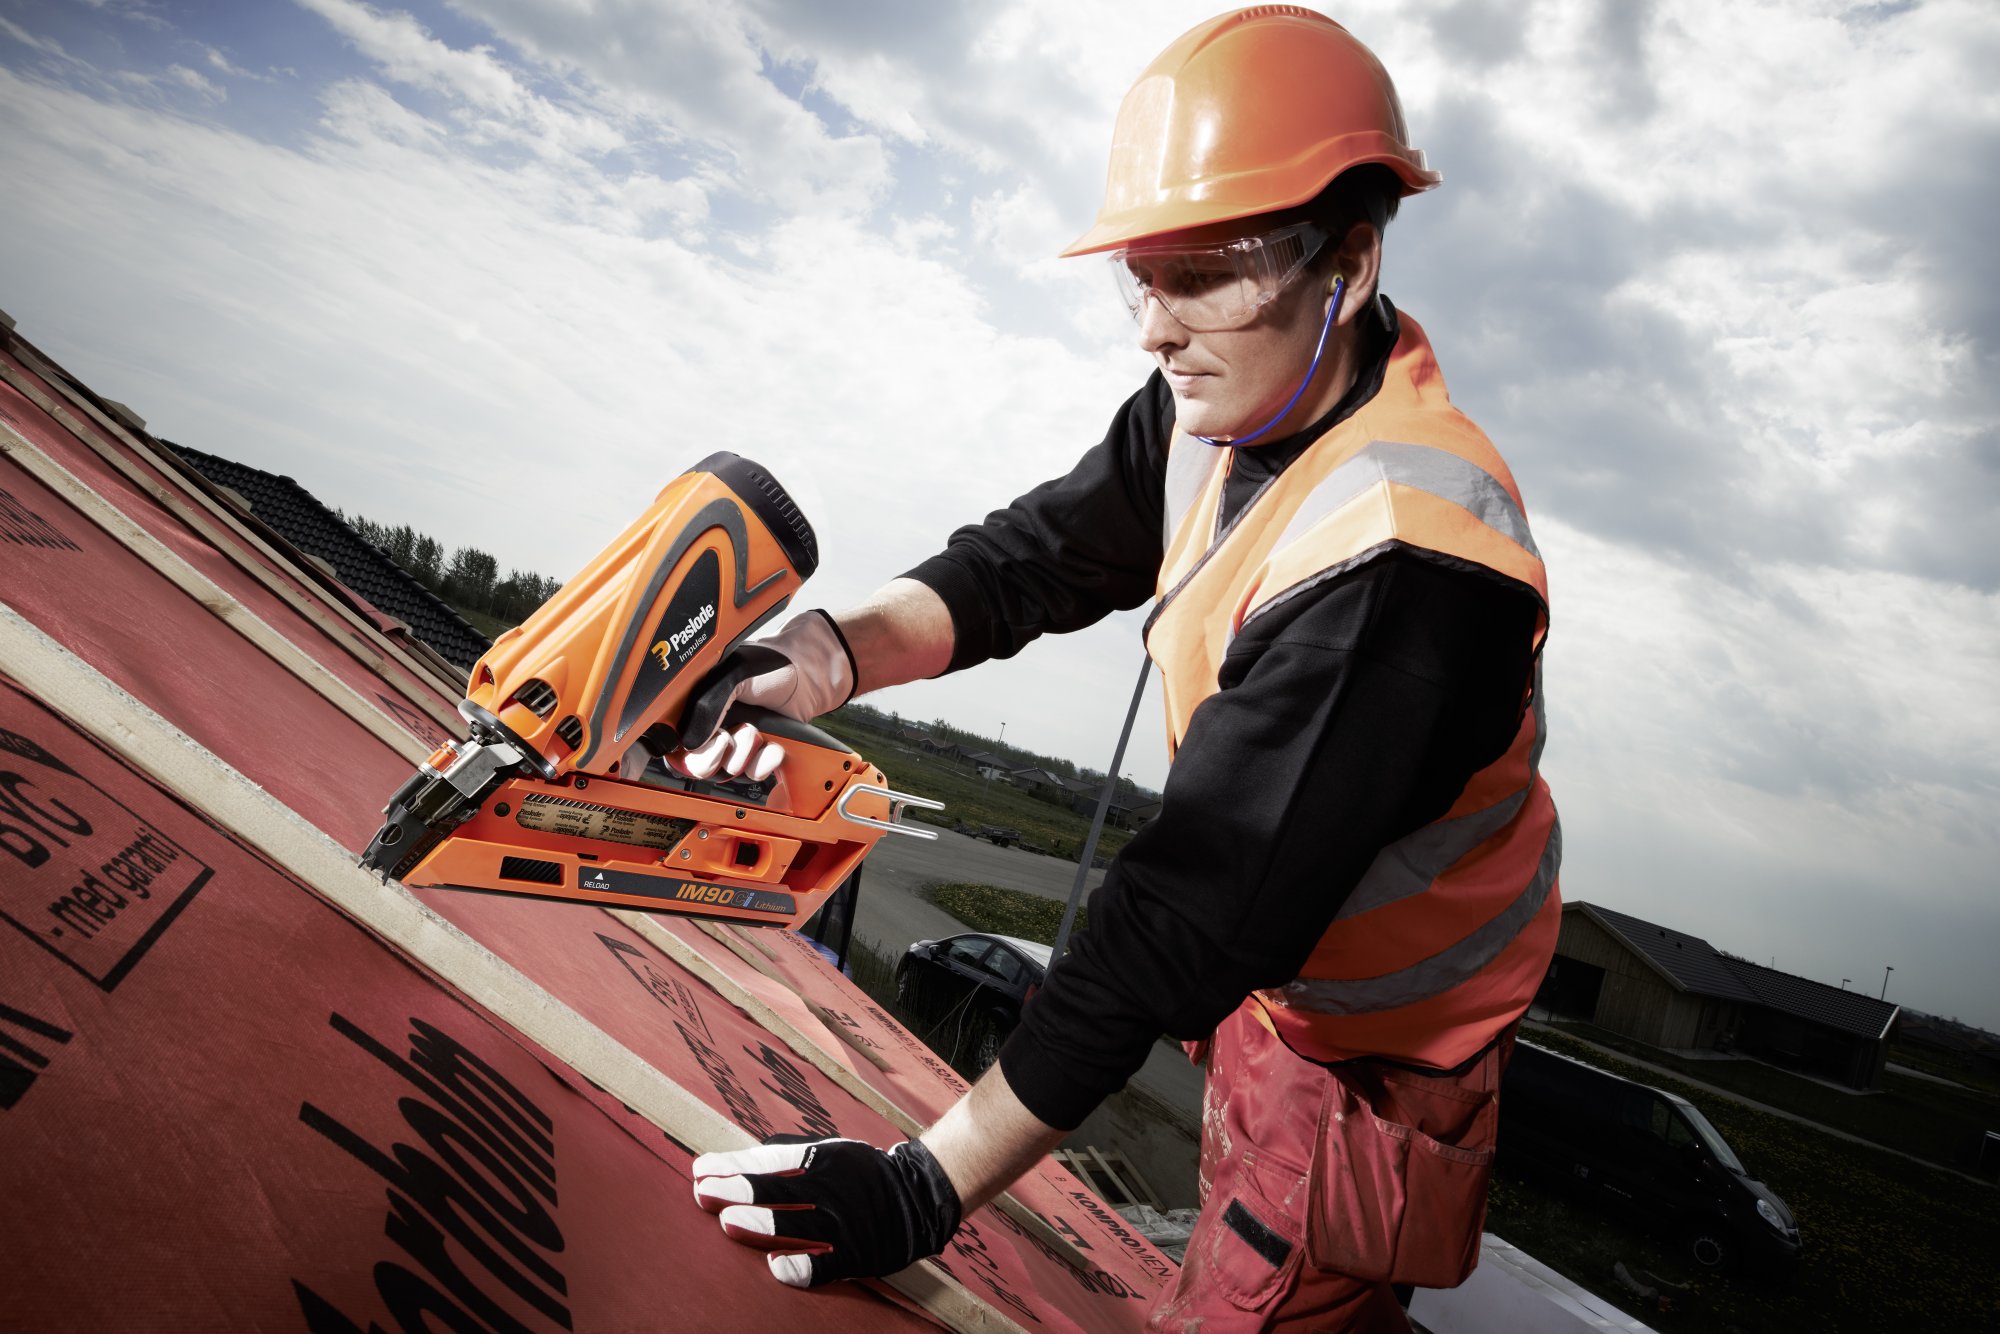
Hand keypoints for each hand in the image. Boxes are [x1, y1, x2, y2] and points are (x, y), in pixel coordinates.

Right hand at [676, 611, 854, 780]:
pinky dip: (763, 763)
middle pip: (697, 763)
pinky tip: (772, 746)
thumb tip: (691, 742)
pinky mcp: (759, 753)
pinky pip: (753, 773)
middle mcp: (713, 724)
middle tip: (728, 738)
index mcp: (697, 703)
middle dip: (714, 756)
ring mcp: (736, 740)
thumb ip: (708, 705)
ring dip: (743, 755)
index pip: (674, 739)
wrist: (812, 674)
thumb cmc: (774, 664)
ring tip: (756, 732)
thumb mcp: (734, 674)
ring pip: (726, 770)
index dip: (683, 749)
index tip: (702, 743)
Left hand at [691, 1134, 961, 1287]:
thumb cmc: (862, 1172)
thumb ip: (788, 1157)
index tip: (701, 1169)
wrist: (921, 1194)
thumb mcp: (830, 1151)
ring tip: (728, 1222)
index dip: (734, 1165)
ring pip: (797, 1224)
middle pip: (777, 1190)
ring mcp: (844, 1221)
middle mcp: (831, 1188)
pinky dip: (802, 1266)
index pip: (769, 1161)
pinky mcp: (857, 1253)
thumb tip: (740, 1160)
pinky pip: (827, 1262)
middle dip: (737, 1190)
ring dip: (761, 1224)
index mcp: (822, 1159)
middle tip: (704, 1192)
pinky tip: (776, 1268)